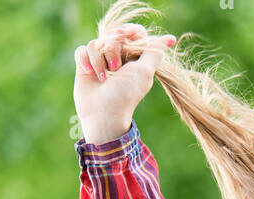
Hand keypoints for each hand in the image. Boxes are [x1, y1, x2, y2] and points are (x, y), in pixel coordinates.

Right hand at [73, 21, 177, 144]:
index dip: (130, 30)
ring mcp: (101, 61)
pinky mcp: (85, 65)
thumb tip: (171, 39)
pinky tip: (89, 73)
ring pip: (96, 43)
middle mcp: (119, 58)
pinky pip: (82, 50)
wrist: (103, 113)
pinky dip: (85, 60)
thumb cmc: (126, 94)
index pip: (135, 33)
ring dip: (98, 60)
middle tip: (116, 69)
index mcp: (135, 59)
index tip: (125, 34)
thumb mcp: (144, 72)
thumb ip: (155, 53)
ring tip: (103, 78)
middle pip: (114, 35)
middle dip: (113, 49)